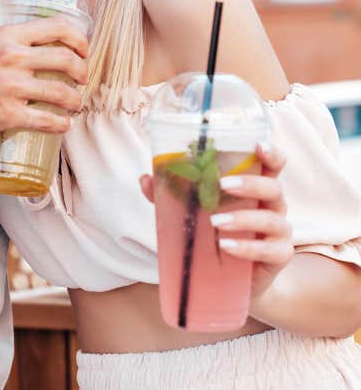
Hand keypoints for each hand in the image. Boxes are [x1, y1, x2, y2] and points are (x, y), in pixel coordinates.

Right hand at [0, 15, 88, 135]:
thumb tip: (45, 47)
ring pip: (63, 92)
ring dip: (76, 100)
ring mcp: (12, 86)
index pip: (58, 27)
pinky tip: (63, 123)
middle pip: (67, 59)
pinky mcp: (9, 113)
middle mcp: (12, 57)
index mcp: (9, 35)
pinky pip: (48, 119)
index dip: (79, 39)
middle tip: (82, 78)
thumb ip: (14, 42)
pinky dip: (63, 123)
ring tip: (75, 104)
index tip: (83, 49)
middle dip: (82, 71)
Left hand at [140, 143, 292, 301]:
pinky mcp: (279, 256)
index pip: (272, 165)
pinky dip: (248, 247)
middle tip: (222, 184)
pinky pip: (270, 250)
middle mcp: (272, 205)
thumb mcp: (191, 211)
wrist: (228, 277)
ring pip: (272, 219)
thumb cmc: (213, 233)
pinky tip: (226, 246)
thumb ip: (170, 195)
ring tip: (215, 222)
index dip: (271, 153)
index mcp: (255, 187)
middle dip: (250, 183)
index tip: (257, 145)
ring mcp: (278, 231)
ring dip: (243, 218)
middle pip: (273, 187)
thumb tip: (145, 179)